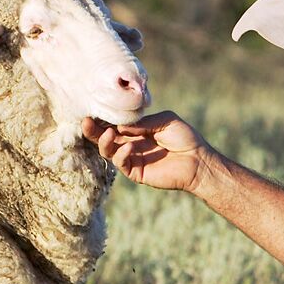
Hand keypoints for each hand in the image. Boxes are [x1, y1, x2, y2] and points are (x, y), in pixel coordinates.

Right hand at [82, 111, 210, 191]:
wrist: (198, 160)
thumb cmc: (185, 138)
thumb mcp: (165, 121)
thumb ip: (142, 123)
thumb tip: (119, 125)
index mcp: (137, 131)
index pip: (114, 124)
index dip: (103, 119)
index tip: (93, 111)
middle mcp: (131, 144)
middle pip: (106, 138)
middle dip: (94, 131)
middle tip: (85, 123)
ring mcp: (132, 159)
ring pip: (108, 151)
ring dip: (105, 142)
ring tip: (109, 133)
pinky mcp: (136, 172)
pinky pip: (121, 163)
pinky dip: (122, 154)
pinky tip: (130, 147)